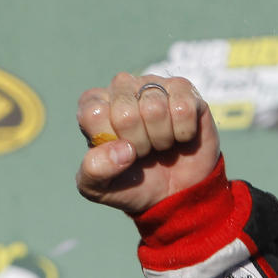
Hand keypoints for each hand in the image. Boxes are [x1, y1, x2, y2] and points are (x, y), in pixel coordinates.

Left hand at [75, 73, 219, 213]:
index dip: (109, 141)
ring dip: (161, 138)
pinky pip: (183, 108)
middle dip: (137, 143)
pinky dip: (183, 132)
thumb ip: (94, 171)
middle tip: (142, 151)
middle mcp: (121, 88)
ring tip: (160, 144)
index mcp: (93, 106)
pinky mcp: (185, 89)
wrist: (173, 192)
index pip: (93, 113)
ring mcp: (154, 85)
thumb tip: (123, 150)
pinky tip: (179, 135)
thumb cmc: (130, 184)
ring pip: (155, 108)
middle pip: (125, 113)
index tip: (117, 152)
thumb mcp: (99, 188)